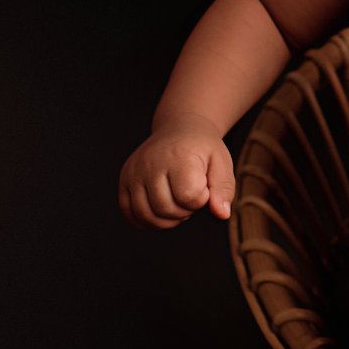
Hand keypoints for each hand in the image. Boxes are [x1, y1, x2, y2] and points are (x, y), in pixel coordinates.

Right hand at [119, 124, 235, 228]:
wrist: (180, 129)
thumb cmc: (202, 148)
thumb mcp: (221, 163)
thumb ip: (223, 189)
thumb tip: (222, 214)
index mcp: (179, 155)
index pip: (189, 196)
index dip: (201, 199)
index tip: (204, 186)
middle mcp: (152, 162)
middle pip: (166, 209)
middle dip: (184, 212)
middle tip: (190, 196)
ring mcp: (134, 171)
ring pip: (146, 215)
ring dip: (166, 219)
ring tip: (176, 203)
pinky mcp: (124, 179)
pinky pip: (128, 212)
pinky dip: (145, 220)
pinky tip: (160, 211)